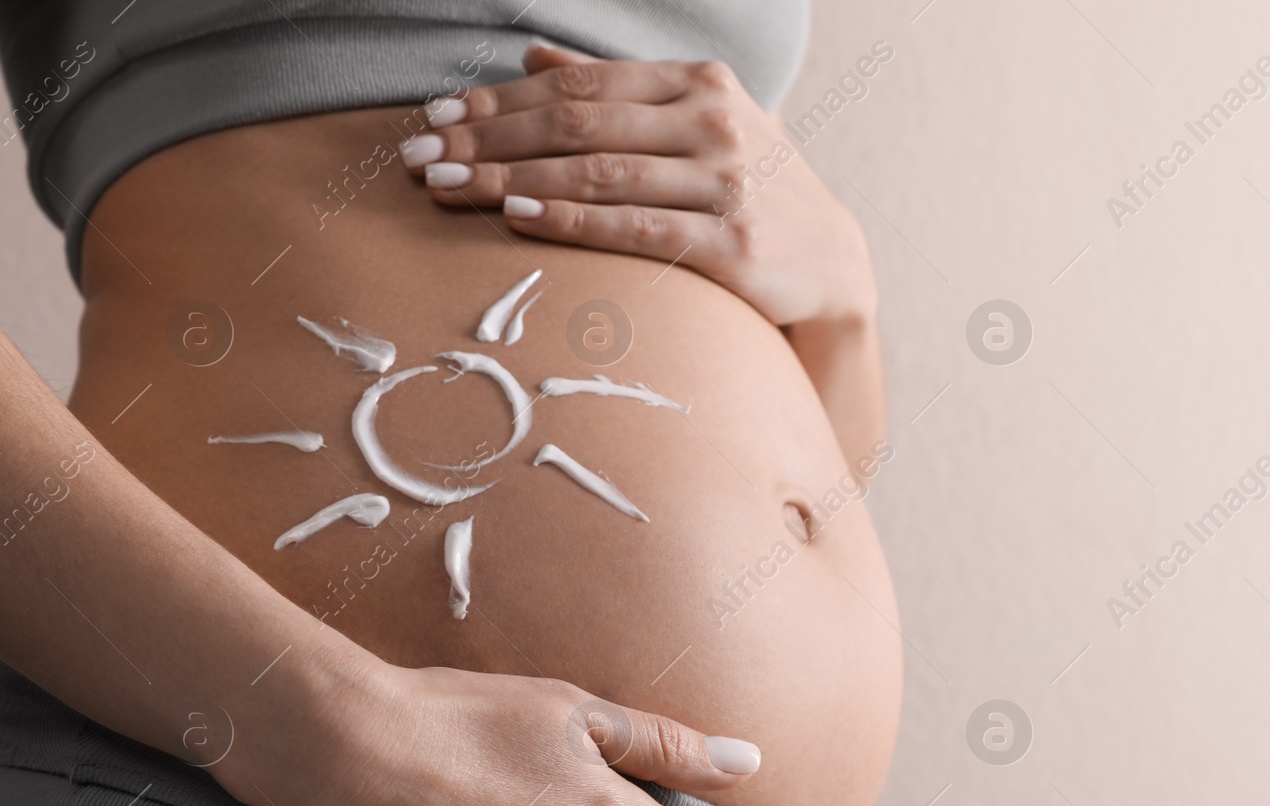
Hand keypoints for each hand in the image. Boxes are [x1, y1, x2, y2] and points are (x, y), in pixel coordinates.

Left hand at [401, 47, 877, 327]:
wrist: (834, 265)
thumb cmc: (752, 192)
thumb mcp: (698, 124)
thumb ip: (619, 91)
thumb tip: (535, 58)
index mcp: (700, 83)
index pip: (579, 86)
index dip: (499, 99)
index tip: (436, 114)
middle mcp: (714, 123)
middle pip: (577, 124)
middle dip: (488, 138)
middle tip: (419, 153)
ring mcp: (726, 182)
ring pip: (597, 172)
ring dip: (510, 179)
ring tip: (446, 186)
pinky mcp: (733, 243)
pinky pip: (635, 227)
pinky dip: (570, 220)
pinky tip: (517, 217)